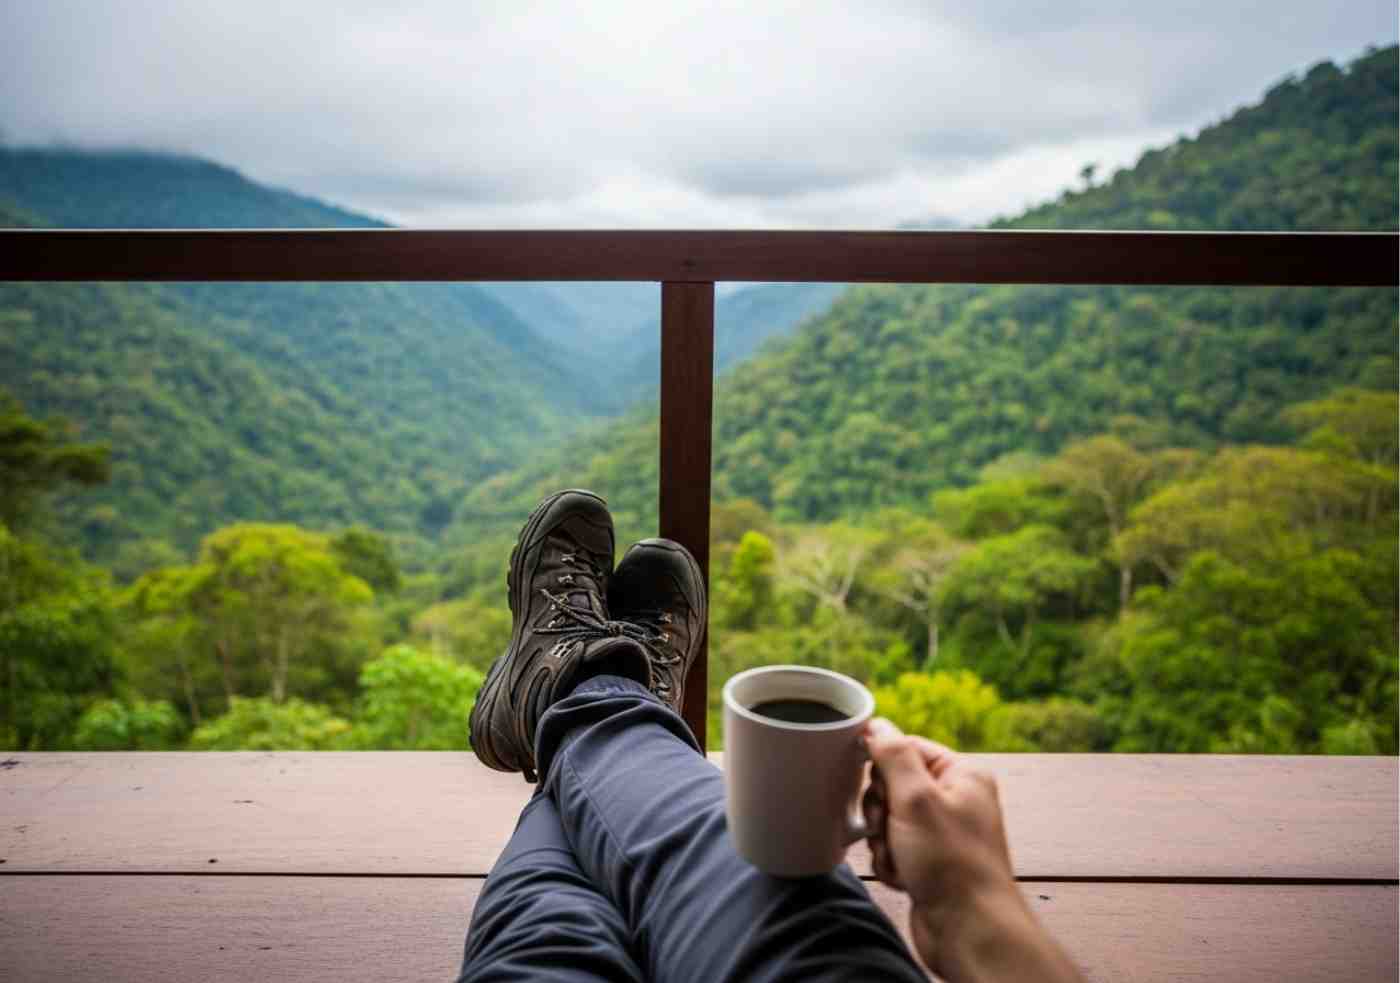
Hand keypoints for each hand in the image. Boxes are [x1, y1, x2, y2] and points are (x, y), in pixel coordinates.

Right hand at [861, 717, 1081, 981]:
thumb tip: (876, 725)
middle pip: (890, 783)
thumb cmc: (952, 865)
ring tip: (901, 858)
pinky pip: (891, 847)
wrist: (968, 932)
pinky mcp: (928, 860)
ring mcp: (941, 832)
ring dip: (882, 840)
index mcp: (961, 775)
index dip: (883, 767)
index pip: (906, 747)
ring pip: (886, 818)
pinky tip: (904, 877)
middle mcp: (954, 799)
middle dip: (880, 810)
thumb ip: (893, 756)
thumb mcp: (917, 799)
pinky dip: (889, 862)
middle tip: (891, 827)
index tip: (879, 790)